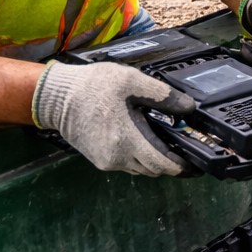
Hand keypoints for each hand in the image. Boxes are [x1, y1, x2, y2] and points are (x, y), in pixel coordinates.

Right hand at [32, 61, 195, 175]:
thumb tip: (187, 107)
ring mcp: (107, 161)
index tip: (196, 165)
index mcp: (128, 140)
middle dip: (171, 163)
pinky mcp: (99, 159)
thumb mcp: (132, 81)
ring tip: (165, 144)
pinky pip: (126, 164)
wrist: (55, 97)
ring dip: (155, 160)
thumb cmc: (92, 87)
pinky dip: (139, 156)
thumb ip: (162, 96)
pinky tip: (143, 140)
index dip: (183, 166)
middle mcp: (117, 157)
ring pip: (140, 168)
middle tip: (185, 153)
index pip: (164, 164)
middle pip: (154, 169)